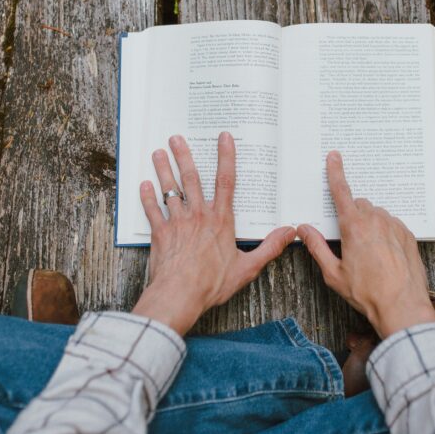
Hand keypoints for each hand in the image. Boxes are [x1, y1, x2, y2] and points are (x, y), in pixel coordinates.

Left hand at [132, 132, 296, 334]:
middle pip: (191, 178)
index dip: (226, 156)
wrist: (179, 295)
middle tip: (176, 138)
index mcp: (221, 220)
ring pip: (170, 189)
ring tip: (158, 153)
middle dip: (184, 156)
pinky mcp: (160, 234)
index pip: (226, 181)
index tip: (224, 137)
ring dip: (163, 170)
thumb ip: (270, 247)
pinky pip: (152, 211)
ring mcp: (177, 222)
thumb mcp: (248, 267)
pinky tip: (144, 185)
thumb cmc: (212, 283)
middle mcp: (198, 215)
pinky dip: (147, 197)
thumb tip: (290, 232)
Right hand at [298, 151, 434, 338]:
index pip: (341, 192)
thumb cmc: (367, 292)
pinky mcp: (408, 235)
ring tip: (368, 254)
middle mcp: (376, 220)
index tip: (334, 157)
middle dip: (351, 216)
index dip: (335, 172)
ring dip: (369, 225)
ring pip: (376, 215)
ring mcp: (394, 226)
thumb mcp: (333, 273)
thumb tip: (303, 229)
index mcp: (354, 226)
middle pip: (359, 205)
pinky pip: (391, 225)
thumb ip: (316, 247)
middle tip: (348, 241)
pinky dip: (384, 233)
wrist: (402, 305)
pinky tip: (383, 255)